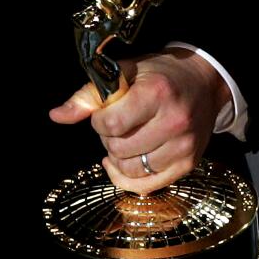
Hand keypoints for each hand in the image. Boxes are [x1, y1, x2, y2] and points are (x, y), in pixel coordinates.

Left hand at [49, 48, 231, 194]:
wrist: (202, 83)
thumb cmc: (158, 75)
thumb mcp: (123, 73)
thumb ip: (89, 95)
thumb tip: (56, 116)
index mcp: (157, 93)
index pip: (112, 124)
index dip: (98, 121)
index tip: (103, 113)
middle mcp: (174, 122)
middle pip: (120, 149)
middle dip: (108, 138)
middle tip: (115, 125)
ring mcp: (184, 146)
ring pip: (132, 170)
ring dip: (118, 158)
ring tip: (123, 140)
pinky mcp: (188, 164)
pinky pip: (147, 186)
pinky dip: (127, 178)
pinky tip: (122, 163)